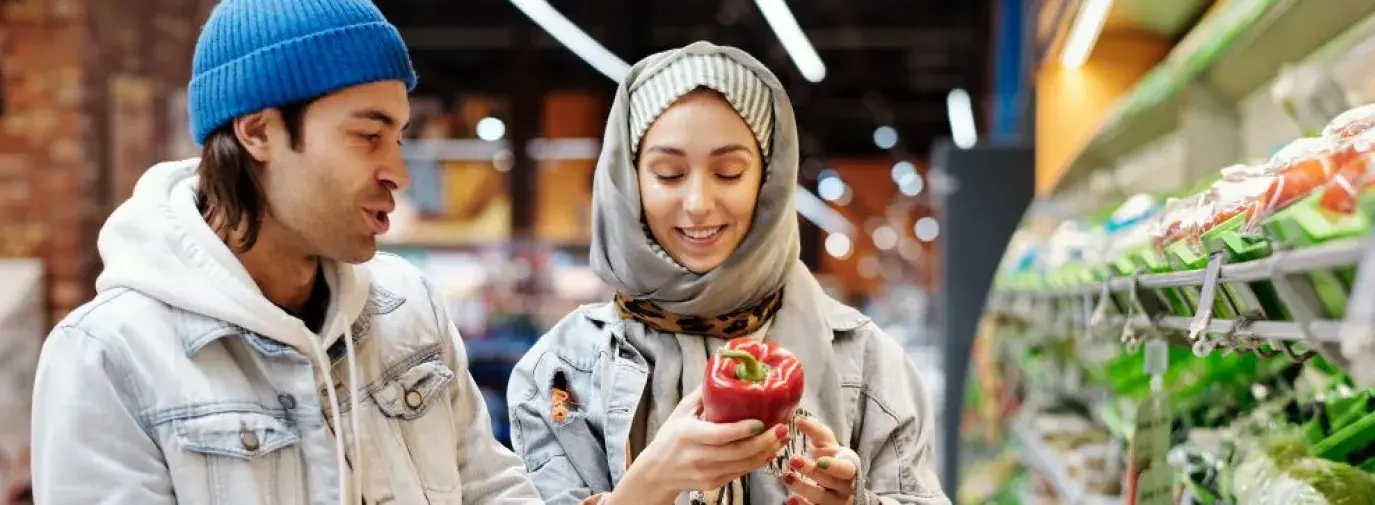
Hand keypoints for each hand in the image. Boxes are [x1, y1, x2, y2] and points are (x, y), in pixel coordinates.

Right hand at [617, 389, 789, 502]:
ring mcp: (706, 473)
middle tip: (782, 428)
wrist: (657, 472)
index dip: (742, 430)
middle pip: (737, 453)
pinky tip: (770, 451)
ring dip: (766, 452)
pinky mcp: (713, 484)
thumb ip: (702, 394)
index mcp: (688, 435)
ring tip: (782, 438)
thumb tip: (724, 369)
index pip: (719, 435)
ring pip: (743, 465)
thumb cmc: (670, 437)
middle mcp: (697, 457)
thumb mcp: (681, 412)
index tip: (761, 422)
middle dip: (764, 442)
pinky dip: (757, 462)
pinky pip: (740, 473)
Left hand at [782, 416, 857, 504]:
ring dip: (803, 488)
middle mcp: (845, 486)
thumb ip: (815, 430)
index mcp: (850, 467)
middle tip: (793, 460)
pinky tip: (789, 499)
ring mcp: (836, 500)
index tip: (819, 460)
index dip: (834, 466)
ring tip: (786, 477)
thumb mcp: (828, 444)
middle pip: (832, 482)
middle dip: (813, 472)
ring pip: (822, 498)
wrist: (842, 484)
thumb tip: (798, 418)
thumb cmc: (833, 458)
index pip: (846, 468)